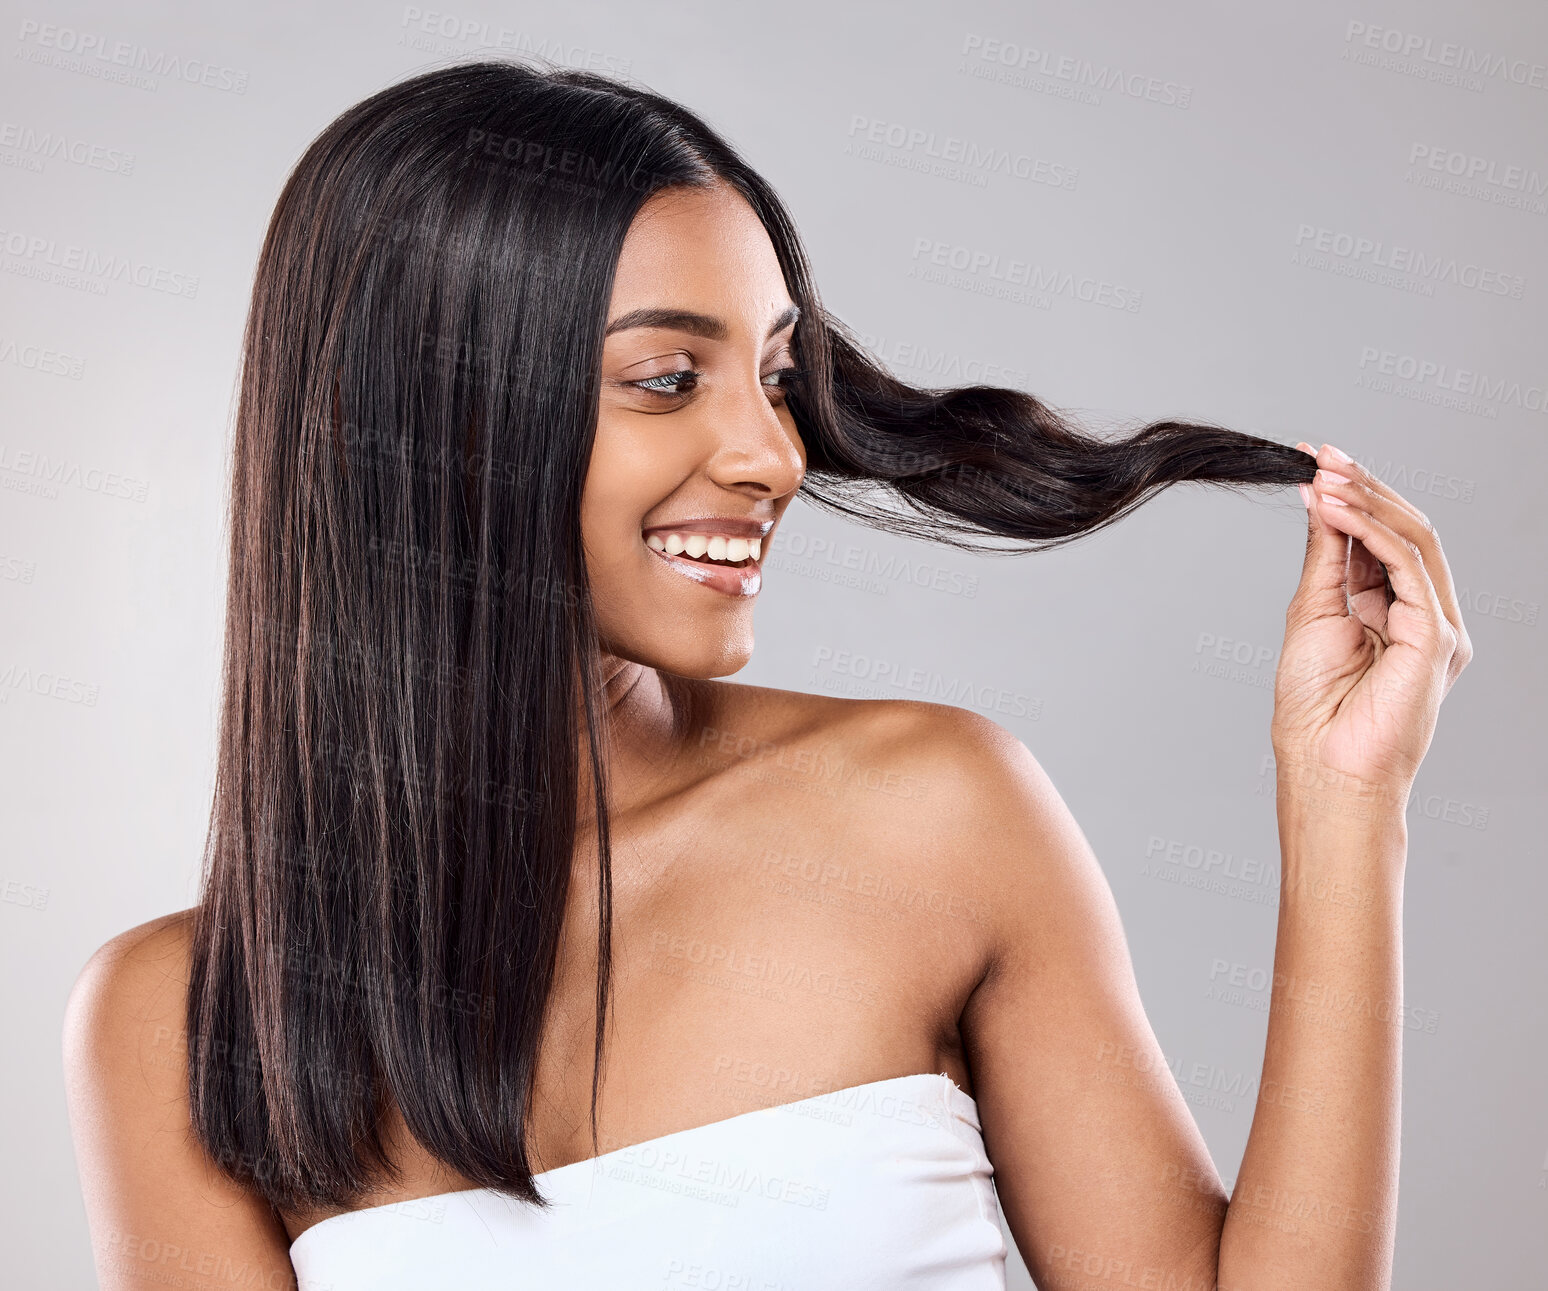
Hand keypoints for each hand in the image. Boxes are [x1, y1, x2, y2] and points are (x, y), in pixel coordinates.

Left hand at [1270, 443, 1471, 807]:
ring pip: (1413, 539)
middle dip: (1361, 487)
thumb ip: (1325, 555)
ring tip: (1323, 472)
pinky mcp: (1438, 635)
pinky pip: (1409, 566)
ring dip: (1365, 499)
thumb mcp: (1313, 610)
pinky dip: (1371, 530)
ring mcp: (1437, 624)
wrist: (1324, 764)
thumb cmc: (1313, 706)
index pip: (1380, 537)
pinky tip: (1334, 508)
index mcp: (1394, 610)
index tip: (1313, 459)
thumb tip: (1317, 497)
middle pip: (1403, 530)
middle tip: (1320, 454)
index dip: (1349, 495)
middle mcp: (1424, 613)